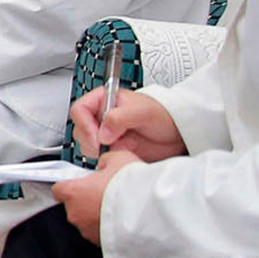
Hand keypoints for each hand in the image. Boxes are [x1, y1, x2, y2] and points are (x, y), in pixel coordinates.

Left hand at [54, 149, 141, 245]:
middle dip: (87, 200)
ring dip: (98, 215)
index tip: (82, 183)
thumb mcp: (117, 159)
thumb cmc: (131, 186)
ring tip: (119, 207)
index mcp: (72, 192)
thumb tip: (105, 164)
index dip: (71, 185)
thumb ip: (104, 161)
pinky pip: (101, 233)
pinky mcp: (102, 243)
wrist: (151, 213)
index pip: (59, 189)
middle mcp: (75, 214)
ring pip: (87, 221)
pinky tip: (124, 220)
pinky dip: (109, 227)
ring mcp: (88, 231)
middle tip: (106, 193)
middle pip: (74, 206)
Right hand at [69, 86, 185, 162]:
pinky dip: (108, 157)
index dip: (84, 124)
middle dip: (90, 140)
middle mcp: (101, 116)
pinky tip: (125, 152)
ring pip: (87, 144)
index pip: (80, 109)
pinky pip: (100, 155)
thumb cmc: (163, 116)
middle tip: (105, 146)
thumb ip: (120, 117)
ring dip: (100, 150)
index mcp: (104, 100)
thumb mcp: (143, 112)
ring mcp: (105, 133)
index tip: (96, 137)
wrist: (178, 134)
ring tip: (123, 146)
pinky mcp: (111, 148)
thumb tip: (102, 132)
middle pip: (80, 128)